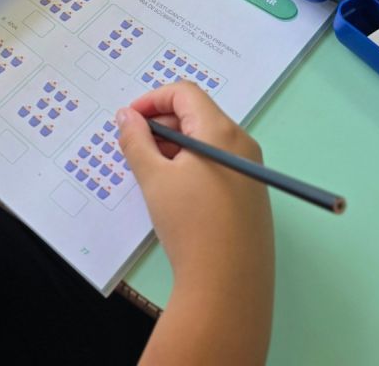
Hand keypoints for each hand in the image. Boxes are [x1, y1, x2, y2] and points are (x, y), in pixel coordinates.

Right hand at [117, 81, 273, 364]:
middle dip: (161, 124)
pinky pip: (219, 164)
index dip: (152, 99)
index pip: (185, 93)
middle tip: (134, 148)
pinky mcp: (252, 195)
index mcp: (221, 132)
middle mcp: (243, 144)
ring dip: (175, 146)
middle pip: (198, 114)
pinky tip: (175, 194)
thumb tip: (126, 116)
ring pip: (207, 141)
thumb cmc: (189, 224)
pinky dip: (192, 165)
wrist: (228, 285)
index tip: (128, 120)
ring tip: (150, 173)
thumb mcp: (153, 178)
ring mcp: (251, 170)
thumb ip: (136, 140)